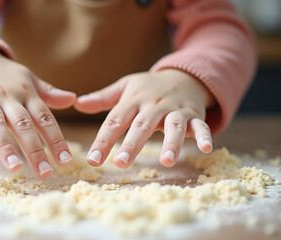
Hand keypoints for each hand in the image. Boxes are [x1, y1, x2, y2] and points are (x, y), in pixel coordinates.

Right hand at [0, 47, 75, 176]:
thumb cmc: (7, 75)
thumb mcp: (29, 80)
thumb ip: (49, 93)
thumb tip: (72, 99)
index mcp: (26, 93)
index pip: (44, 118)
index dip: (56, 139)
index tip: (66, 160)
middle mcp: (7, 97)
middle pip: (23, 124)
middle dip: (34, 149)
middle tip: (45, 172)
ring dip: (4, 146)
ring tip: (15, 168)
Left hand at [74, 69, 214, 167]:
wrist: (183, 75)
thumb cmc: (148, 87)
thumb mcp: (125, 87)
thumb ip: (102, 98)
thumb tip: (76, 103)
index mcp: (133, 100)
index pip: (115, 121)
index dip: (103, 141)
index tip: (92, 160)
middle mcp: (154, 105)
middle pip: (141, 126)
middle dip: (132, 145)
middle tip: (120, 163)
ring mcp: (175, 110)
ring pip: (173, 127)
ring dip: (171, 143)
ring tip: (166, 162)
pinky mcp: (194, 115)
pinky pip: (200, 126)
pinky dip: (204, 136)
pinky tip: (206, 149)